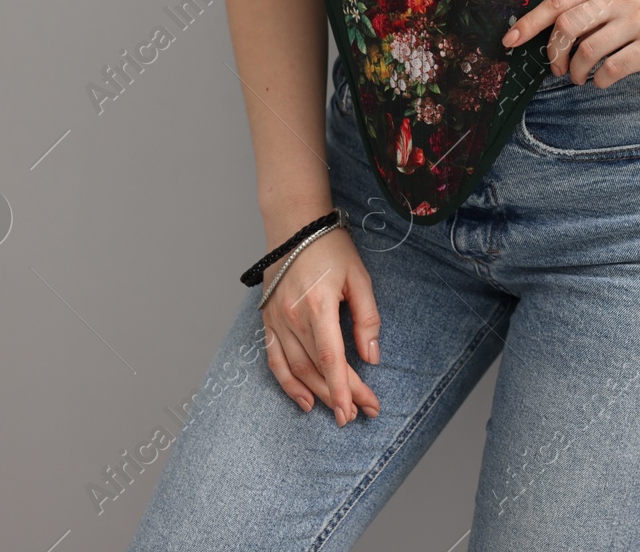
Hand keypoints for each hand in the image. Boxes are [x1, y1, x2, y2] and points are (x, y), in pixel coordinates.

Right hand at [260, 227, 381, 425]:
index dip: (345, 388)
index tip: (359, 409)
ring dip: (317, 394)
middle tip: (360, 414)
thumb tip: (371, 356)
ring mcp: (276, 320)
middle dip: (339, 395)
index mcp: (318, 306)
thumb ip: (367, 319)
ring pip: (296, 369)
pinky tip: (304, 399)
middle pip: (317, 368)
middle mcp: (293, 317)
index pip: (331, 359)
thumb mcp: (359, 278)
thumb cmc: (330, 247)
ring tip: (338, 412)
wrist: (294, 225)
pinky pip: (275, 360)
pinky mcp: (267, 320)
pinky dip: (288, 383)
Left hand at [501, 0, 639, 87]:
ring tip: (580, 78)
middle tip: (557, 68)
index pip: (559, 0)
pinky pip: (613, 68)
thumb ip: (600, 1)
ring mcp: (638, 19)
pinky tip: (603, 81)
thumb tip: (560, 31)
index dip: (529, 22)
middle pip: (566, 26)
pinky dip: (600, 80)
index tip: (510, 40)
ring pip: (587, 50)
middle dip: (554, 53)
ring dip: (576, 71)